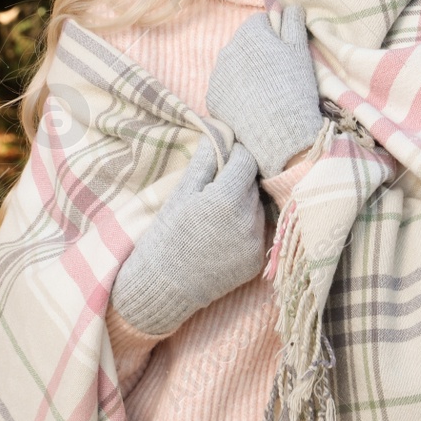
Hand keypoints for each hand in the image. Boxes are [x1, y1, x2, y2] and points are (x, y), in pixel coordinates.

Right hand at [110, 134, 265, 336]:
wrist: (163, 288)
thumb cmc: (166, 235)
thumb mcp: (181, 193)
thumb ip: (205, 162)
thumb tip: (220, 133)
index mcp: (227, 198)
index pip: (246, 161)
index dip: (234, 155)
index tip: (223, 157)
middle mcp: (248, 220)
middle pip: (254, 184)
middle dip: (238, 179)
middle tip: (216, 186)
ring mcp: (255, 243)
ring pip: (258, 207)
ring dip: (243, 203)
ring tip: (218, 213)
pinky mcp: (257, 261)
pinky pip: (258, 232)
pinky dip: (245, 228)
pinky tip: (223, 234)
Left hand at [205, 5, 324, 179]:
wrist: (278, 132)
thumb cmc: (293, 86)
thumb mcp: (300, 50)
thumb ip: (293, 22)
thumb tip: (290, 5)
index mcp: (249, 33)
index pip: (261, 21)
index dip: (276, 34)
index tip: (286, 51)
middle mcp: (227, 49)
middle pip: (245, 43)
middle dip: (259, 52)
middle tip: (278, 74)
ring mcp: (217, 75)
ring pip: (234, 65)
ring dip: (246, 72)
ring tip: (265, 92)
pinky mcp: (212, 98)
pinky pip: (225, 88)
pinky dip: (236, 93)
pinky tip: (252, 105)